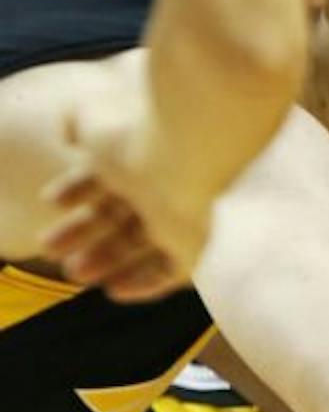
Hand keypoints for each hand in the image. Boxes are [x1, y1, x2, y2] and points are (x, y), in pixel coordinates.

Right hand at [37, 97, 208, 303]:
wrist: (180, 153)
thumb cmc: (130, 133)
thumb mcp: (90, 119)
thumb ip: (78, 125)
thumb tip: (69, 136)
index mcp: (140, 155)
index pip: (106, 177)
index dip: (76, 189)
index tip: (51, 201)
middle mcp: (162, 186)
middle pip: (119, 216)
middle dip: (83, 234)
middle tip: (50, 249)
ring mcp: (181, 217)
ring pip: (141, 246)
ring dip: (107, 261)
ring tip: (74, 273)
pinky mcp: (196, 245)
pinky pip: (172, 273)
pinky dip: (145, 284)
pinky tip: (116, 292)